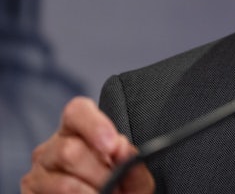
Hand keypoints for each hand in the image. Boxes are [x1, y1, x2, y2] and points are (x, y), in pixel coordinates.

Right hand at [21, 96, 154, 192]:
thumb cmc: (117, 189)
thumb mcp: (133, 178)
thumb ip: (133, 164)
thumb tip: (123, 150)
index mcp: (77, 132)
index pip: (77, 111)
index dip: (94, 125)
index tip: (114, 147)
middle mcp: (52, 148)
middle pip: (70, 151)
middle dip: (99, 174)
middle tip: (116, 187)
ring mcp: (37, 174)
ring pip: (63, 183)